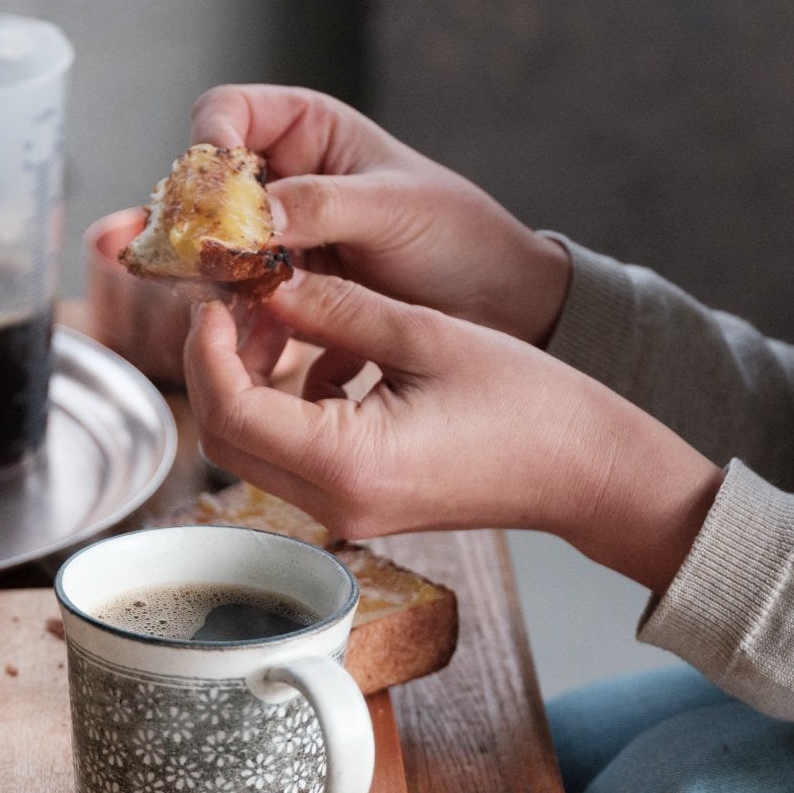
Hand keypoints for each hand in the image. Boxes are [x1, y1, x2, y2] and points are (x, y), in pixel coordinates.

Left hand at [186, 270, 723, 593]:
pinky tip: (306, 357)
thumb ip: (336, 308)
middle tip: (228, 303)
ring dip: (242, 386)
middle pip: (225, 438)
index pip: (232, 410)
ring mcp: (342, 512)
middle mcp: (334, 501)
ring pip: (250, 451)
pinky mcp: (355, 505)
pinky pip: (289, 459)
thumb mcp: (424, 334)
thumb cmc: (530, 404)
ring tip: (267, 320)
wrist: (587, 471)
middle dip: (213, 368)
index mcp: (348, 462)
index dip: (207, 350)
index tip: (213, 298)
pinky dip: (278, 408)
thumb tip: (266, 280)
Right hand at [191, 85, 571, 346]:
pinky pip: (233, 308)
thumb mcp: (395, 209)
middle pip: (202, 192)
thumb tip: (254, 215)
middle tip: (176, 258)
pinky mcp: (277, 297)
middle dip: (189, 226)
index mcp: (307, 132)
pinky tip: (238, 346)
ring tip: (215, 310)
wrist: (496, 310)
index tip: (214, 186)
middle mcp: (279, 183)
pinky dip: (230, 328)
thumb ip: (322, 205)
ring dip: (204, 284)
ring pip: (209, 255)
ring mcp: (272, 243)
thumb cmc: (460, 238)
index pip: (227, 115)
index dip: (210, 143)